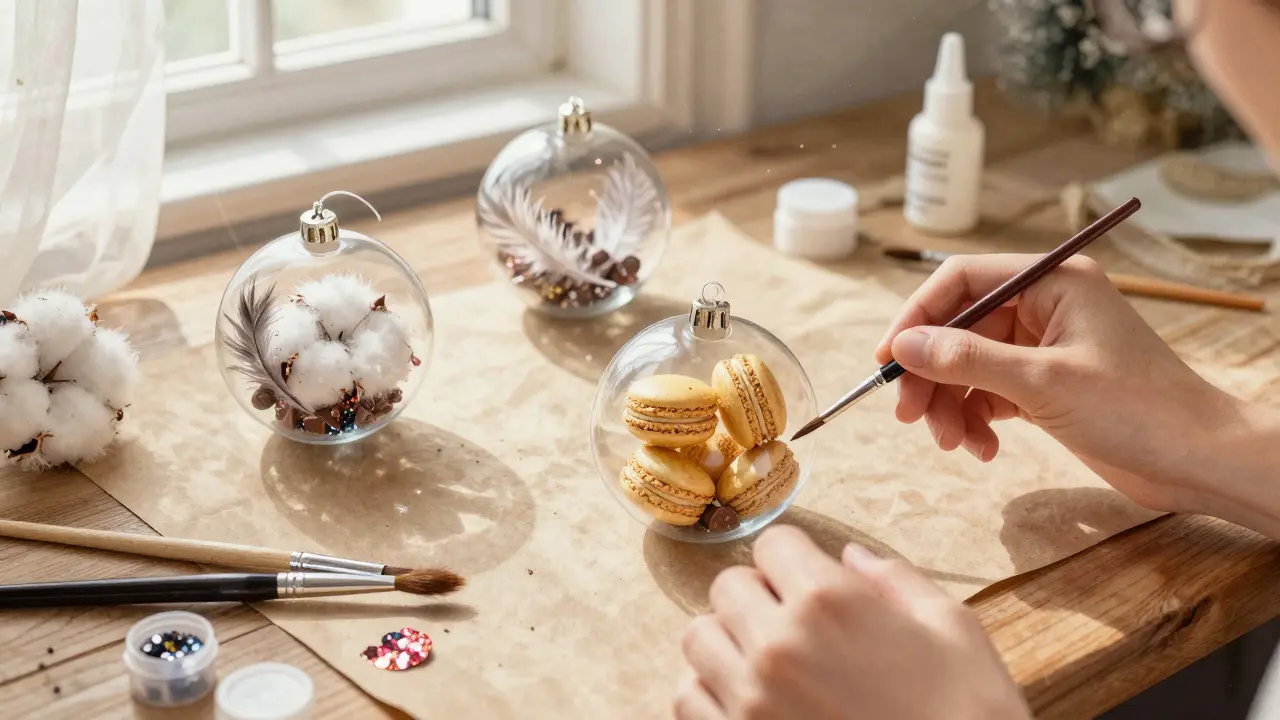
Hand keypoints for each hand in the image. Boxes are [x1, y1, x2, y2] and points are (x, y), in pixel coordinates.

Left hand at [674, 525, 1029, 719]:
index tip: (810, 582)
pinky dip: (710, 691)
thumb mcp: (953, 630)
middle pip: (728, 586)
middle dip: (759, 596)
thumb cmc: (967, 713)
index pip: (773, 544)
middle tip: (793, 622)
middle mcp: (778, 644)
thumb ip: (895, 581)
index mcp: (830, 601)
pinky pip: (688, 698)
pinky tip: (749, 700)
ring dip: (728, 641)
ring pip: (698, 638)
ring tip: (766, 662)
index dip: (794, 560)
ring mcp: (750, 699)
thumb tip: (852, 557)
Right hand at [873, 254, 1255, 516]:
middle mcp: (1045, 307)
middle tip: (908, 416)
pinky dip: (976, 421)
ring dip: (951, 405)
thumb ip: (967, 359)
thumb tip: (902, 346)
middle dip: (930, 374)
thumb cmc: (1138, 410)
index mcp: (1052, 282)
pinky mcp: (1045, 386)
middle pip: (958, 328)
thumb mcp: (1043, 381)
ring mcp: (1043, 348)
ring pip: (968, 366)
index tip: (888, 358)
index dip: (918, 315)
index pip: (962, 279)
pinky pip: (988, 394)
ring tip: (953, 444)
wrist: (1199, 461)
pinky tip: (984, 450)